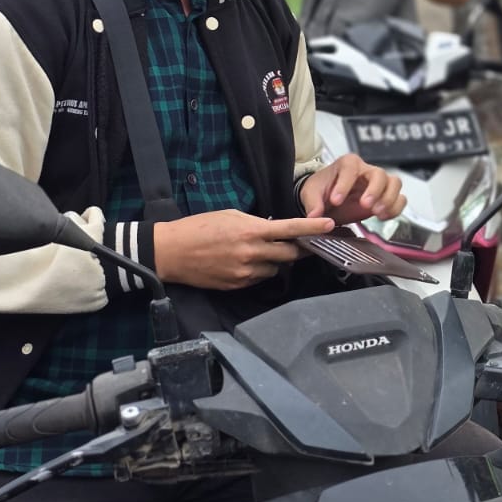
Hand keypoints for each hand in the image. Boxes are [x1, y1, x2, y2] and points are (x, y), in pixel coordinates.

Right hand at [154, 209, 337, 289]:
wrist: (171, 252)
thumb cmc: (198, 228)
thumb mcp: (230, 216)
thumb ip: (256, 224)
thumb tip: (275, 230)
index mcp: (251, 231)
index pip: (290, 230)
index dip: (313, 229)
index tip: (330, 226)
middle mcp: (252, 253)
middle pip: (290, 255)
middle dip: (299, 249)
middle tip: (305, 244)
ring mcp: (245, 272)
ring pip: (275, 269)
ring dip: (275, 261)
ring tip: (259, 251)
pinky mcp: (237, 285)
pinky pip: (259, 279)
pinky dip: (259, 271)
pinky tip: (245, 262)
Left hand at [301, 154, 406, 224]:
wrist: (329, 199)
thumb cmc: (322, 190)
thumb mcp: (311, 193)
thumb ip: (313, 203)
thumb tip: (315, 216)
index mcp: (348, 164)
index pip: (350, 168)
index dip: (344, 184)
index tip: (336, 201)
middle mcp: (366, 171)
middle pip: (380, 174)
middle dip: (375, 190)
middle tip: (365, 205)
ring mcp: (378, 184)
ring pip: (394, 183)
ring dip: (389, 199)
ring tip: (377, 213)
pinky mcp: (385, 197)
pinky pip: (400, 199)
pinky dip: (395, 208)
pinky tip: (383, 217)